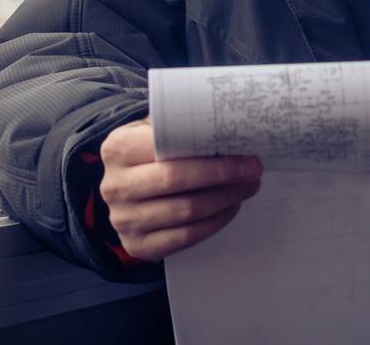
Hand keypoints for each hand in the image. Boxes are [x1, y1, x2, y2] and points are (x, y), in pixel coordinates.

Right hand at [97, 114, 264, 261]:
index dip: (208, 153)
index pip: (167, 149)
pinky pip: (184, 238)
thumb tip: (229, 123)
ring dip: (224, 200)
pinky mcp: (137, 246)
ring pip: (185, 212)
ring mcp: (124, 220)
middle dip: (222, 176)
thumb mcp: (152, 130)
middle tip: (254, 172)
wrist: (124, 188)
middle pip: (176, 181)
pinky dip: (213, 223)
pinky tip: (229, 209)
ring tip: (246, 188)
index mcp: (118, 148)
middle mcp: (115, 186)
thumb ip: (179, 126)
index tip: (246, 154)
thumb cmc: (147, 153)